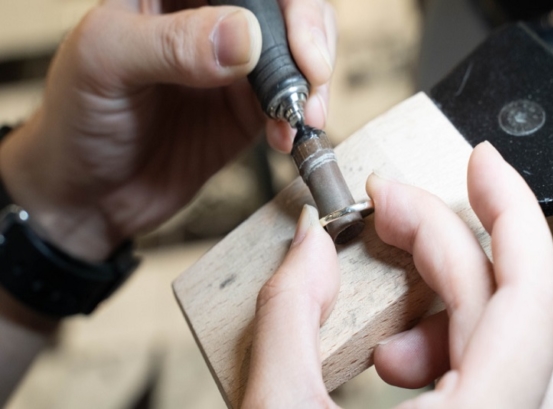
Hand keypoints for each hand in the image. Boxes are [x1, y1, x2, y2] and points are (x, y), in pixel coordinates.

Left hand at [0, 0, 336, 260]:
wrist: (89, 194)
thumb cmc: (76, 119)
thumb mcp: (105, 65)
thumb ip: (171, 45)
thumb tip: (244, 37)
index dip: (284, 3)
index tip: (295, 41)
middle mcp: (207, 21)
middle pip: (283, 7)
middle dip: (310, 35)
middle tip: (312, 74)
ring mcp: (232, 68)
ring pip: (298, 52)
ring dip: (313, 81)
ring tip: (304, 114)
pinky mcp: (246, 110)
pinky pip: (290, 102)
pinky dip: (300, 117)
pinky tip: (288, 135)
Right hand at [242, 142, 552, 407]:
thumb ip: (289, 317)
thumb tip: (310, 244)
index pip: (535, 299)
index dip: (509, 213)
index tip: (477, 162)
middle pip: (512, 308)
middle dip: (445, 243)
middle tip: (385, 210)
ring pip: (512, 341)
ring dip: (447, 301)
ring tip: (387, 317)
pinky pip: (495, 373)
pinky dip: (448, 343)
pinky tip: (397, 359)